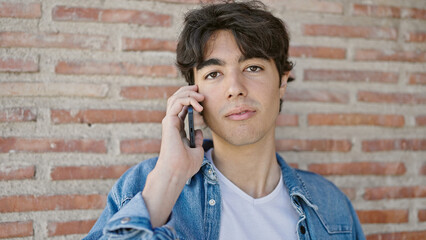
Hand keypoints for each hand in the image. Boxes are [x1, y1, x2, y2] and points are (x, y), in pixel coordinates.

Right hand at [142, 85, 204, 227]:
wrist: (177, 172)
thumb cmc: (185, 166)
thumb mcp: (196, 151)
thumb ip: (196, 140)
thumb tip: (199, 131)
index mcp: (177, 129)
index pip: (182, 108)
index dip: (191, 100)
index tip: (203, 99)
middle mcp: (172, 123)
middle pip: (176, 99)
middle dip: (188, 91)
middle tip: (199, 89)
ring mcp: (169, 121)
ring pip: (175, 98)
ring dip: (189, 93)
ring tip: (201, 96)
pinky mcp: (169, 122)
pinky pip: (176, 103)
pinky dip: (187, 100)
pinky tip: (198, 105)